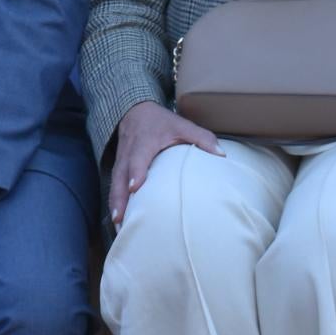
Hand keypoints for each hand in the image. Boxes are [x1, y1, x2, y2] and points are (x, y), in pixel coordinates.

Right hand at [108, 100, 221, 224]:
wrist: (135, 110)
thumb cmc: (161, 122)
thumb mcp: (182, 125)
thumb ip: (202, 138)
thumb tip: (222, 155)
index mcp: (144, 142)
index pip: (138, 157)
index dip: (135, 171)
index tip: (135, 186)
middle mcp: (129, 153)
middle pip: (121, 176)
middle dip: (120, 197)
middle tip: (120, 216)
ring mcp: (120, 161)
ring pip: (114, 183)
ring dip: (115, 204)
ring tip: (118, 224)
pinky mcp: (118, 168)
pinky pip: (114, 185)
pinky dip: (114, 202)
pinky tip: (118, 219)